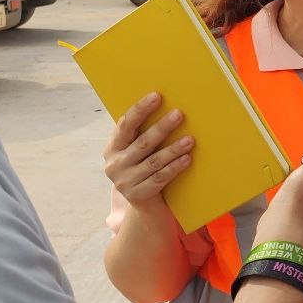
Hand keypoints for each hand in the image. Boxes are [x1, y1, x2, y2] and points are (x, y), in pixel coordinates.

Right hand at [103, 92, 194, 210]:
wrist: (143, 207)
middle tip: (179, 114)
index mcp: (112, 148)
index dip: (140, 109)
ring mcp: (125, 182)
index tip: (156, 96)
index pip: (126, 125)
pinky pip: (161, 178)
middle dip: (162, 127)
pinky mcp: (138, 195)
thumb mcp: (136, 152)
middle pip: (142, 142)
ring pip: (154, 161)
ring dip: (173, 149)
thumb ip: (142, 135)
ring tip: (190, 139)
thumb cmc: (143, 169)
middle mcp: (115, 164)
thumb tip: (166, 105)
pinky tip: (187, 159)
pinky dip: (175, 168)